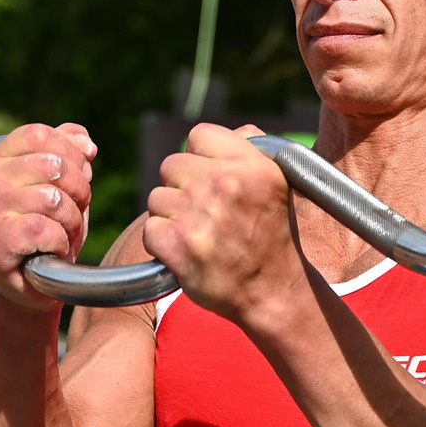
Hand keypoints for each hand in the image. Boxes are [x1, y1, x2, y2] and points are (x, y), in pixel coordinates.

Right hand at [0, 124, 96, 312]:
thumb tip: (84, 141)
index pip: (39, 134)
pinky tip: (51, 250)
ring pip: (53, 199)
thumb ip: (68, 154)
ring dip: (71, 222)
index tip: (79, 177)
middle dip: (79, 191)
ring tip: (61, 235)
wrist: (34, 284)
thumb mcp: (62, 186)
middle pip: (53, 165)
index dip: (72, 154)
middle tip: (72, 214)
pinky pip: (44, 229)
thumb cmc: (47, 231)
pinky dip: (60, 242)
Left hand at [142, 124, 312, 326]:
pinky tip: (185, 252)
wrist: (273, 291)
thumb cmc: (270, 236)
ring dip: (170, 217)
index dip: (199, 158)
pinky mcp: (179, 245)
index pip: (199, 135)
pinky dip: (162, 244)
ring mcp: (199, 215)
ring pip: (156, 198)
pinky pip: (150, 229)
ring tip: (197, 235)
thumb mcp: (274, 184)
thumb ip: (245, 149)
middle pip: (171, 165)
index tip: (210, 180)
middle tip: (202, 213)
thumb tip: (207, 137)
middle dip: (180, 188)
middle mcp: (225, 184)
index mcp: (250, 165)